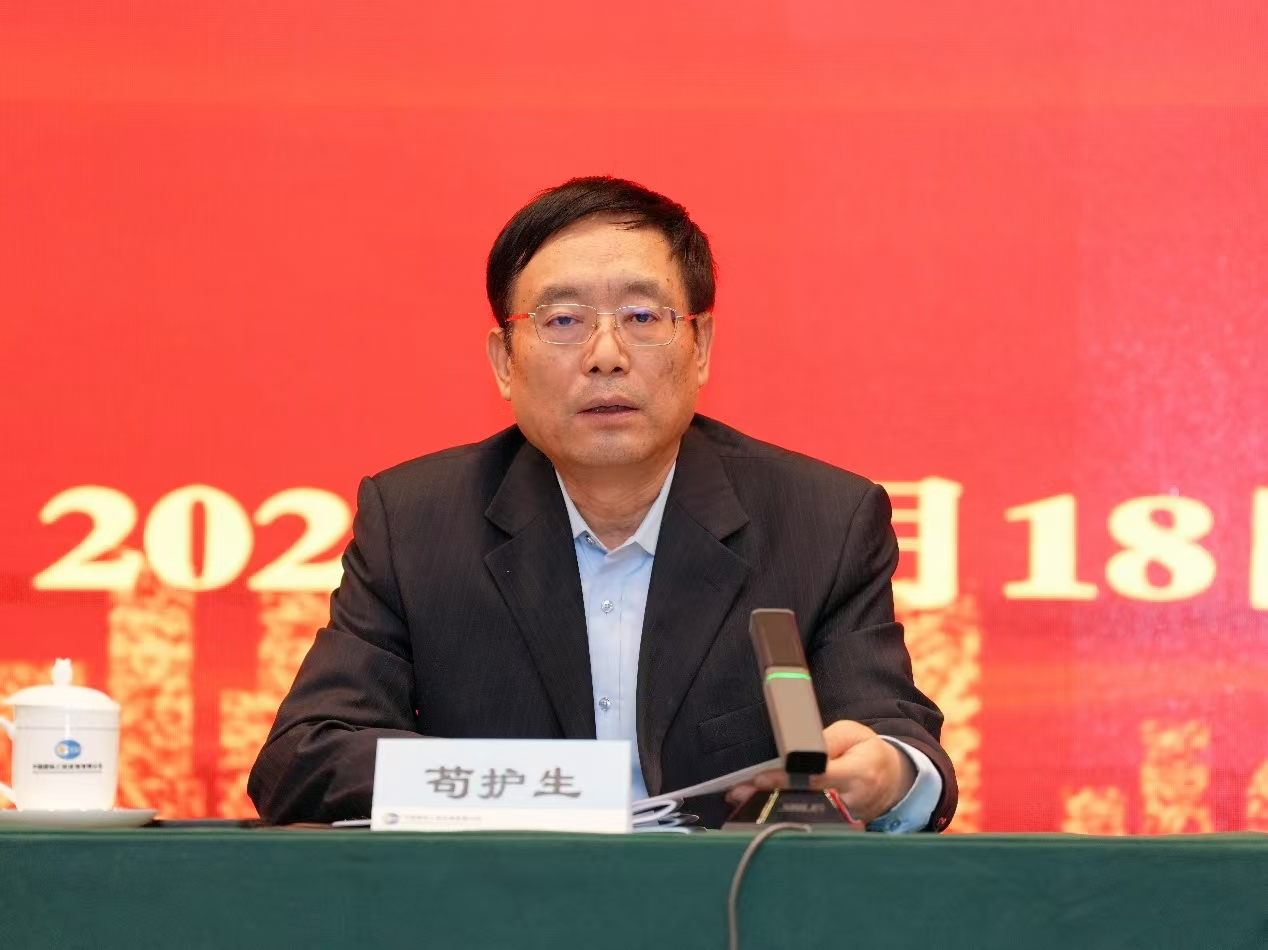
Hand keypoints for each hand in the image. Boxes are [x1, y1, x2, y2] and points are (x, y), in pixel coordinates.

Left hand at [725, 720, 915, 823]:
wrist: (894, 780)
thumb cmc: (868, 752)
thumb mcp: (852, 733)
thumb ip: (825, 740)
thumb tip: (797, 750)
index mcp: (858, 773)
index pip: (817, 778)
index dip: (787, 779)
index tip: (760, 778)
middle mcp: (852, 801)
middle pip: (806, 802)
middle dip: (770, 798)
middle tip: (739, 793)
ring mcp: (846, 819)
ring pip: (805, 816)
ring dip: (771, 809)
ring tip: (741, 800)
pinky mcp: (840, 827)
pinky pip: (810, 823)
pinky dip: (784, 816)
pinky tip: (758, 809)